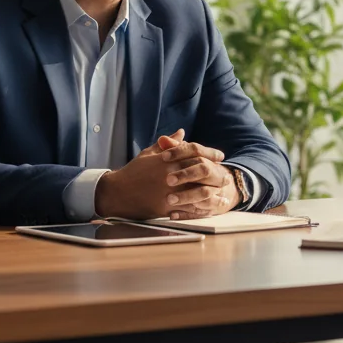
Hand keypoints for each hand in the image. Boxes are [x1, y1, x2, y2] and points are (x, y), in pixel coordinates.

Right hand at [94, 129, 237, 219]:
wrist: (116, 193)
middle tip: (225, 176)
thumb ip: (168, 144)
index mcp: (167, 160)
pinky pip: (187, 209)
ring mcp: (168, 192)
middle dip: (216, 174)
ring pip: (197, 193)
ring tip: (222, 195)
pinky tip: (209, 209)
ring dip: (212, 194)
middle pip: (200, 173)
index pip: (195, 153)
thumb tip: (182, 132)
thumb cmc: (133, 172)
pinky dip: (200, 209)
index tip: (220, 156)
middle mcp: (170, 175)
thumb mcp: (149, 154)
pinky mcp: (165, 208)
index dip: (210, 154)